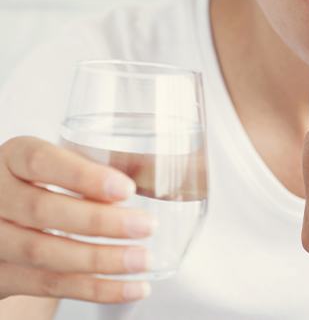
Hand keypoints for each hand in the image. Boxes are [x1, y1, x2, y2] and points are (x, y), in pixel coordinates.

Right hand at [0, 136, 155, 303]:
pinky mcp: (1, 276)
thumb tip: (154, 172)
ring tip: (143, 259)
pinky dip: (96, 289)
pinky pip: (49, 286)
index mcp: (14, 157)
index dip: (83, 176)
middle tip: (146, 226)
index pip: (41, 161)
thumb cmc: (45, 181)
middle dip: (100, 222)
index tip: (126, 188)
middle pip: (42, 210)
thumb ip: (99, 165)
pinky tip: (132, 288)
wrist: (5, 218)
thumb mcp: (62, 162)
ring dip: (101, 260)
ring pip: (44, 253)